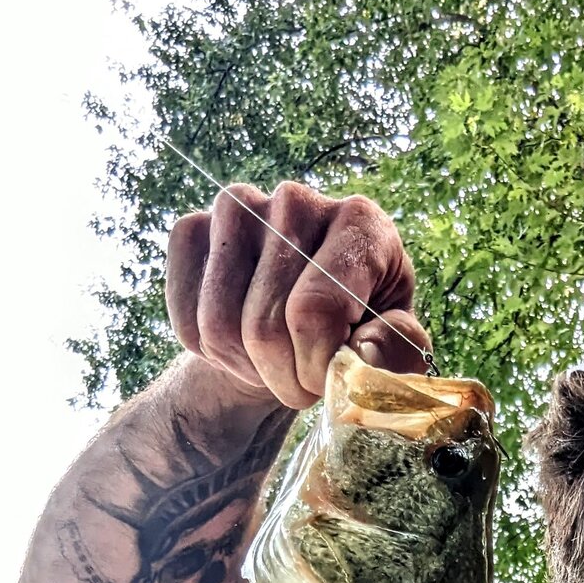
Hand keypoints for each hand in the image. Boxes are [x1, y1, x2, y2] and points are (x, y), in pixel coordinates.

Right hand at [166, 181, 432, 409]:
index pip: (315, 310)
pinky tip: (241, 344)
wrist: (302, 320)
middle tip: (302, 380)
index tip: (325, 383)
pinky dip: (210, 353)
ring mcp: (238, 206)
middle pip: (264, 327)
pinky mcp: (193, 227)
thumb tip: (365, 351)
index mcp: (361, 223)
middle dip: (284, 377)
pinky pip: (186, 319)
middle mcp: (296, 200)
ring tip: (277, 361)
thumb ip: (397, 350)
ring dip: (247, 368)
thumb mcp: (395, 343)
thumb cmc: (359, 329)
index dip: (313, 368)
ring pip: (219, 328)